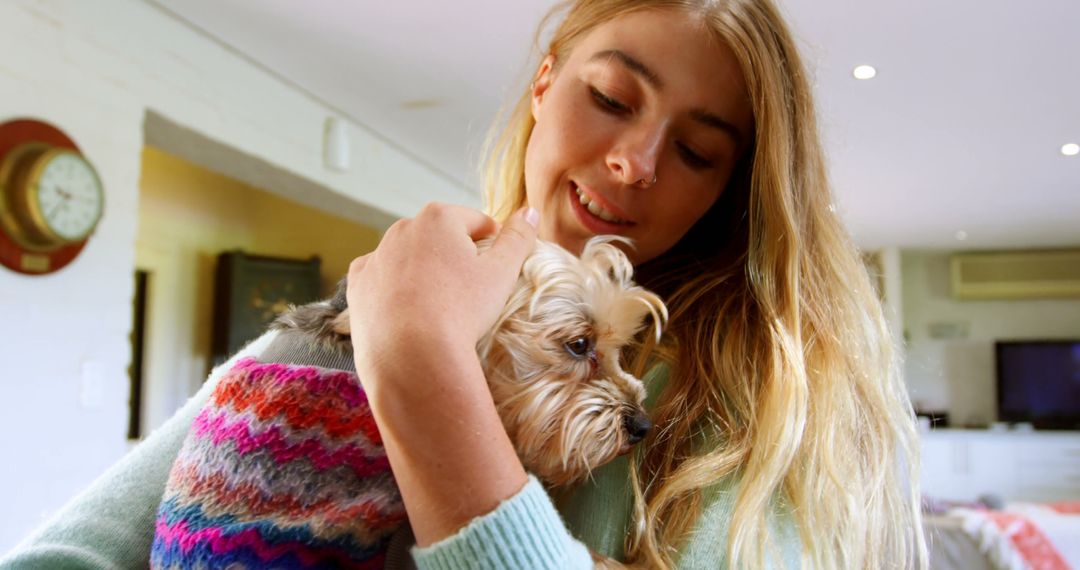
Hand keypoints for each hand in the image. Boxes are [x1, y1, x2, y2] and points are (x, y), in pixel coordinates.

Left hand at [345, 203, 538, 392]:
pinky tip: (409, 310)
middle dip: (455, 256)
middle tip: (469, 292)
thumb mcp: (501, 273)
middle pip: (440, 237)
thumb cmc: (461, 311)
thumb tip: (531, 211)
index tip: (496, 271)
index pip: (477, 222)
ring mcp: (376, 256)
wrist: (412, 357)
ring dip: (424, 271)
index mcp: (439, 217)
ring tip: (439, 305)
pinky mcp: (358, 285)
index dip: (492, 245)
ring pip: (409, 257)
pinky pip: (381, 279)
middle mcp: (402, 228)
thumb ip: (518, 237)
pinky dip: (394, 289)